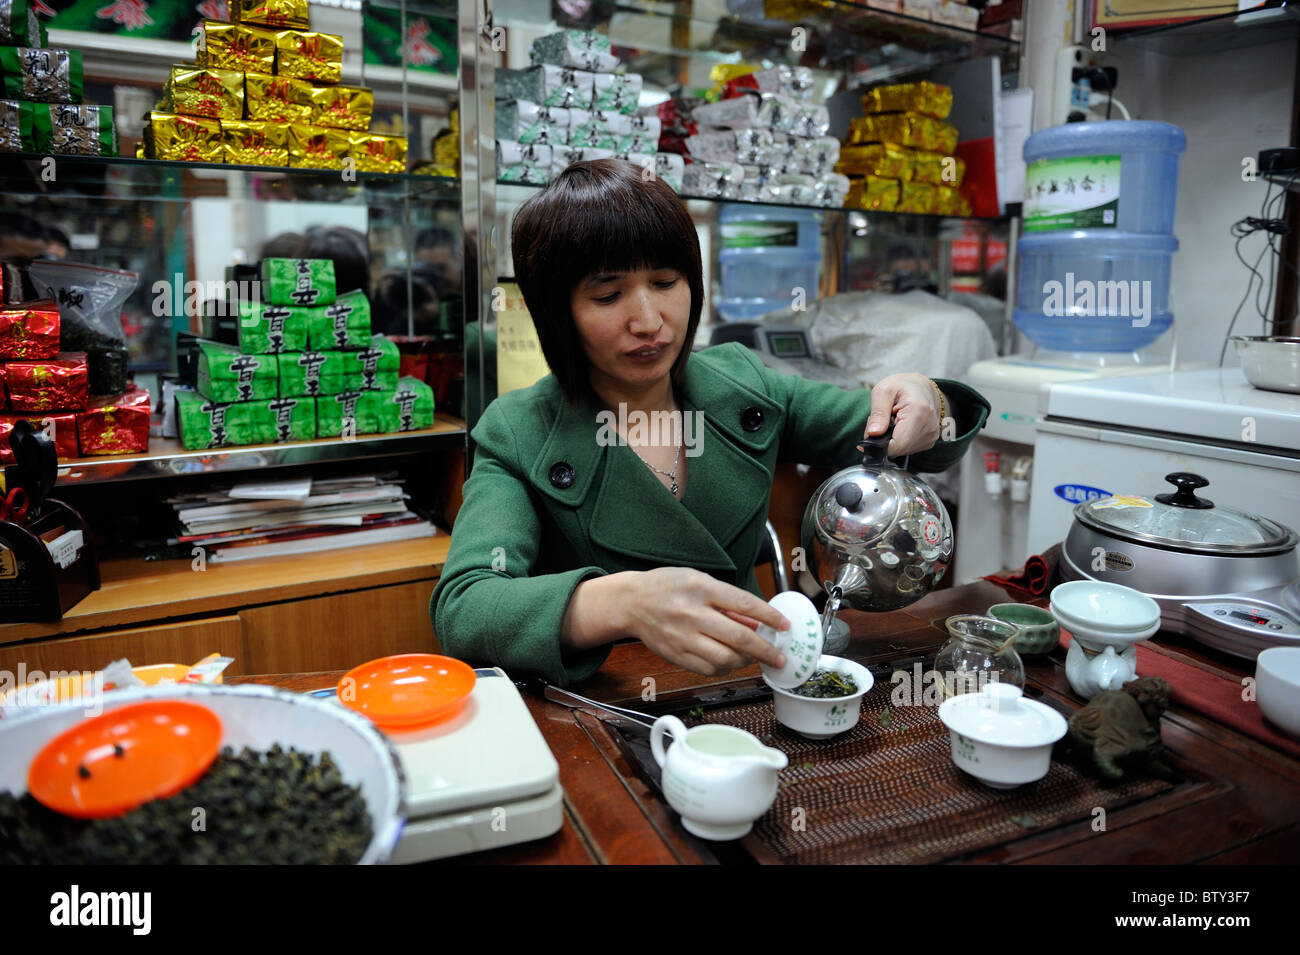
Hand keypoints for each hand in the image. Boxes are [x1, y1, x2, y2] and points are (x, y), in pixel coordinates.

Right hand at [620, 568, 789, 675]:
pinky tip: (728, 661)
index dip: (769, 617)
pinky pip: (708, 669)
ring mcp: (683, 637)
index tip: (784, 626)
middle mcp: (692, 614)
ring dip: (744, 661)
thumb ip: (727, 601)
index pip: (744, 604)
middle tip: (779, 658)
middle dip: (765, 650)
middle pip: (739, 637)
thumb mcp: (699, 581)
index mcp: (701, 589)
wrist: (631, 602)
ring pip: (725, 659)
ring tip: (750, 657)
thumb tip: (756, 621)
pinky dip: (724, 668)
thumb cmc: (667, 586)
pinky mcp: (676, 655)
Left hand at [864, 373, 942, 457]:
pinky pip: (909, 449)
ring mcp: (932, 435)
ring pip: (903, 451)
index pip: (898, 444)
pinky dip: (900, 441)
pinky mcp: (930, 441)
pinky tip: (901, 427)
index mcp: (919, 411)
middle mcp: (929, 425)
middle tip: (883, 422)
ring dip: (892, 440)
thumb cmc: (901, 386)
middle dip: (885, 440)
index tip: (872, 433)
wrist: (921, 387)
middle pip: (899, 449)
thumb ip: (877, 413)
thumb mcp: (883, 391)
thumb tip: (873, 434)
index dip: (880, 444)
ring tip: (893, 421)